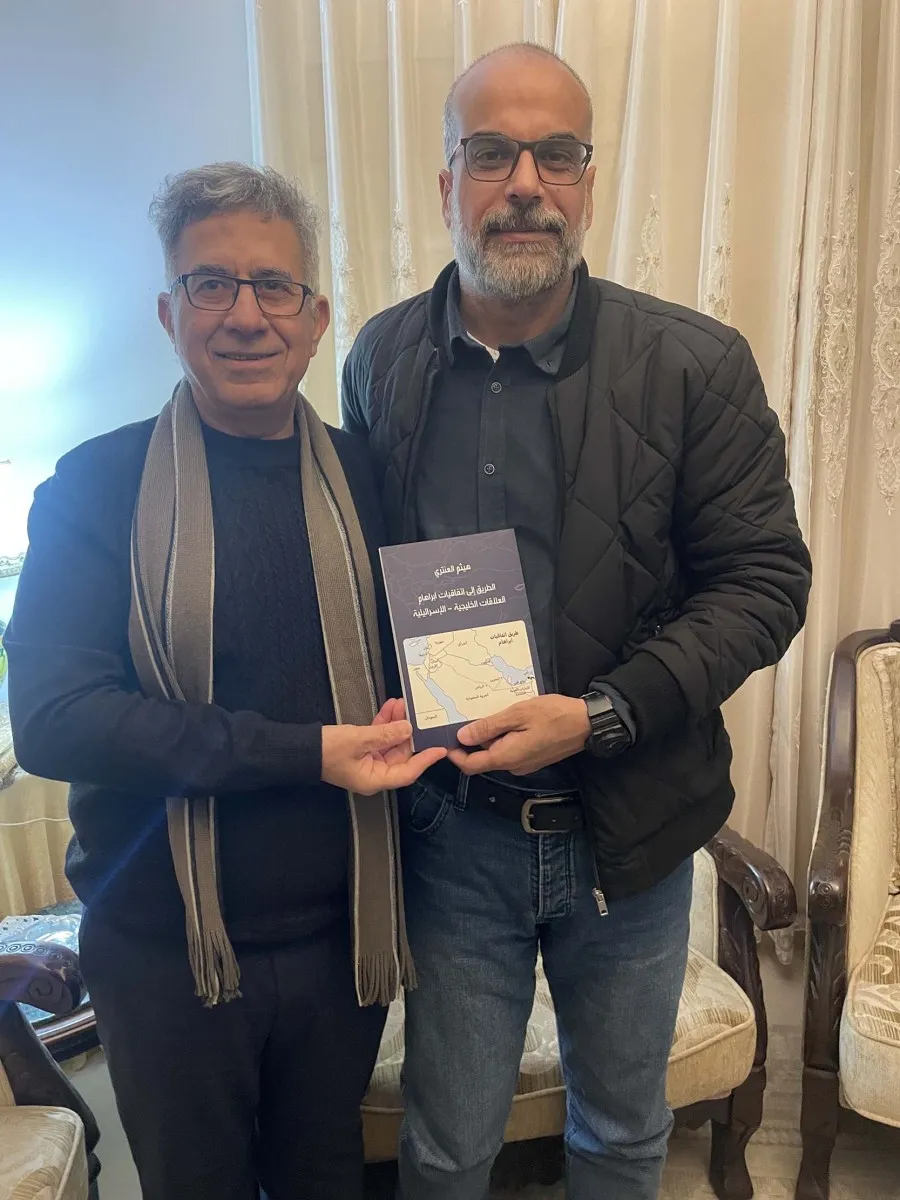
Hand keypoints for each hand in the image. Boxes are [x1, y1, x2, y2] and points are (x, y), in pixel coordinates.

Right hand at [321, 703, 444, 794]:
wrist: (300, 749)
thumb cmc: (327, 750)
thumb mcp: (358, 739)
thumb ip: (385, 734)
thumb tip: (408, 729)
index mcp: (374, 779)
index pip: (407, 772)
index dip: (425, 760)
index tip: (440, 748)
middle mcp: (373, 773)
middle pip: (400, 755)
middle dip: (408, 732)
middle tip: (414, 712)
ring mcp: (367, 762)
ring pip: (390, 743)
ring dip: (396, 724)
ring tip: (400, 704)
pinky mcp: (361, 750)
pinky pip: (378, 738)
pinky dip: (384, 724)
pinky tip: (390, 708)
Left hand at [448, 695, 589, 776]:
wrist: (587, 724)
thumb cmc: (554, 715)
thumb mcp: (518, 714)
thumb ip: (489, 726)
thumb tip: (463, 737)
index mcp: (506, 757)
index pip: (471, 765)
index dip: (455, 754)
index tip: (445, 738)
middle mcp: (513, 766)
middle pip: (482, 759)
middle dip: (470, 742)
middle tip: (463, 717)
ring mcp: (524, 763)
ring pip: (496, 753)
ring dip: (488, 738)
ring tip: (485, 714)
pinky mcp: (533, 757)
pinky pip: (509, 750)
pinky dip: (502, 738)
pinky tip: (505, 720)